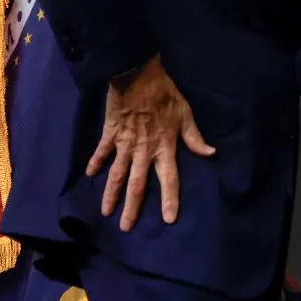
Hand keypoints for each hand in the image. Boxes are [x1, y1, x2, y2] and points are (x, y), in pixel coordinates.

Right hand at [85, 55, 215, 231]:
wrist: (137, 73)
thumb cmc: (164, 92)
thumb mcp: (185, 112)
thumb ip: (194, 136)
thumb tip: (210, 153)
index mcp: (164, 146)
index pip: (169, 179)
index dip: (170, 199)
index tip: (169, 219)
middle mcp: (143, 150)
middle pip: (137, 184)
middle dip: (132, 207)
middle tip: (126, 228)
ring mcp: (124, 143)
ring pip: (117, 174)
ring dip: (111, 194)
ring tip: (105, 212)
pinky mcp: (111, 132)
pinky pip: (102, 151)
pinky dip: (95, 162)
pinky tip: (90, 174)